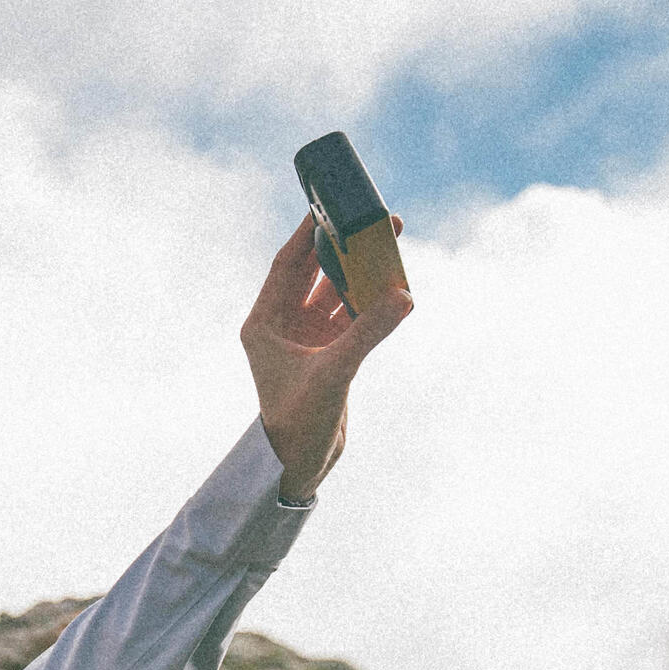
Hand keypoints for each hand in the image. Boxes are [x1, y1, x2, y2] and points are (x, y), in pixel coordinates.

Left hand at [242, 213, 412, 499]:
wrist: (298, 465)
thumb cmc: (298, 422)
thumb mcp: (334, 372)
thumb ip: (368, 332)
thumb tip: (404, 296)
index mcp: (264, 323)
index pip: (287, 264)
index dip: (309, 233)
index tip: (331, 204)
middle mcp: (282, 326)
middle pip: (314, 272)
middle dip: (343, 247)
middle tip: (373, 220)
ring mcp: (306, 339)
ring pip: (336, 293)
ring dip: (361, 272)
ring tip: (391, 243)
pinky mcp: (328, 354)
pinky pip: (352, 316)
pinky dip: (371, 302)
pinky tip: (395, 286)